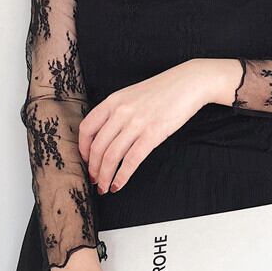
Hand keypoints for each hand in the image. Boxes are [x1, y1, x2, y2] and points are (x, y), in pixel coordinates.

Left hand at [79, 58, 242, 193]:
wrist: (189, 83)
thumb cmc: (163, 90)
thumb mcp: (132, 95)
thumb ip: (117, 111)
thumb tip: (106, 136)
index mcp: (113, 101)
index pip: (86, 128)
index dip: (82, 149)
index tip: (86, 161)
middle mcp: (121, 112)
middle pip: (97, 147)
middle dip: (93, 169)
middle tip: (94, 180)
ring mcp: (136, 123)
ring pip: (111, 157)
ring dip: (105, 176)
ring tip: (105, 187)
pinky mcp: (153, 134)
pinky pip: (131, 160)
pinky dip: (122, 176)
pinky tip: (119, 184)